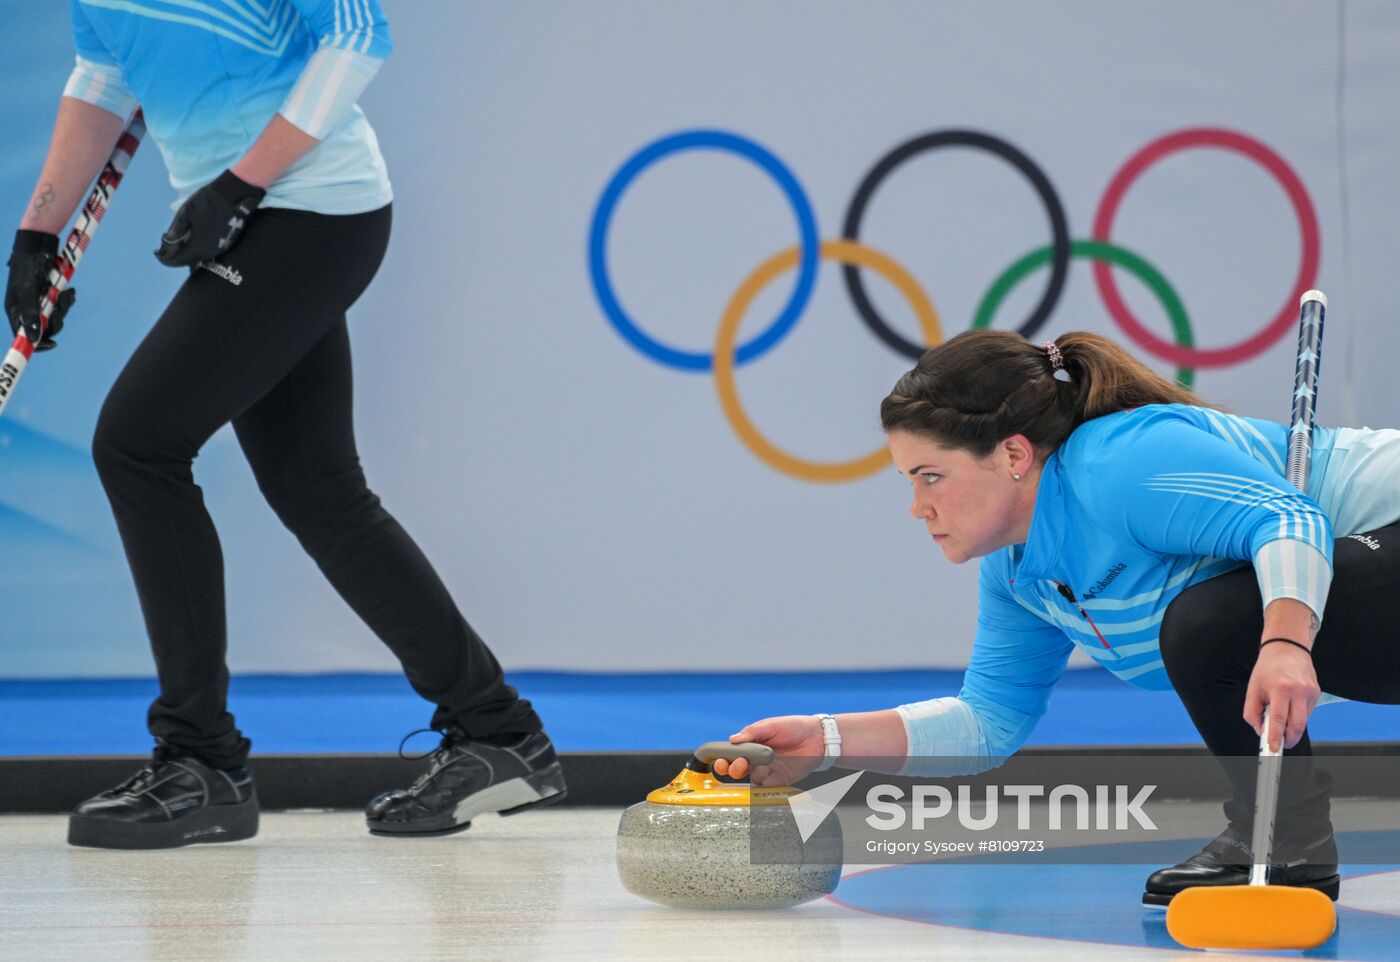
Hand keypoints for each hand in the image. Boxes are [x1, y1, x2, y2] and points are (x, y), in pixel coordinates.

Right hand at [5, 229, 73, 350]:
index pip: (24, 334)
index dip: (37, 343)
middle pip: (44, 327)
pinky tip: (69, 290)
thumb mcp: (29, 291)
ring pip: (56, 315)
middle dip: (56, 320)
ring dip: (64, 307)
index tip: (53, 345)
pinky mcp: (51, 292)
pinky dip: (67, 299)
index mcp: (16, 309)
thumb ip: (31, 315)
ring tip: (65, 293)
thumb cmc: (29, 265)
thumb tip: (33, 339)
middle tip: (60, 309)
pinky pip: (62, 303)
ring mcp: (40, 300)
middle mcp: (27, 306)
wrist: (40, 244)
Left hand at [154, 170, 264, 266]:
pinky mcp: (227, 243)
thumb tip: (165, 247)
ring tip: (180, 240)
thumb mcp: (185, 214)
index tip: (157, 251)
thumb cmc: (206, 201)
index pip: (177, 260)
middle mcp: (210, 251)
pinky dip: (199, 248)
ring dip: (188, 251)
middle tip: (167, 245)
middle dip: (176, 255)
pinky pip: (209, 251)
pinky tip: (195, 237)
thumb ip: (175, 232)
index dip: (165, 258)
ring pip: (199, 256)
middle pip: (188, 260)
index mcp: (198, 245)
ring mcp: (220, 248)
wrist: (233, 195)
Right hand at [713, 715, 825, 786]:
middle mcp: (756, 759)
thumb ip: (751, 732)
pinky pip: (768, 784)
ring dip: (753, 773)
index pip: (730, 755)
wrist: (817, 737)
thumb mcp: (770, 725)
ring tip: (762, 765)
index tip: (720, 761)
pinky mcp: (780, 779)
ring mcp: (767, 770)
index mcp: (750, 745)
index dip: (722, 759)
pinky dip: (766, 781)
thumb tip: (732, 739)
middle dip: (733, 769)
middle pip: (737, 770)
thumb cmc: (793, 727)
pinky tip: (769, 773)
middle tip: (739, 763)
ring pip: (752, 778)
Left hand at [1243, 640, 1320, 751]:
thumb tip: (1260, 731)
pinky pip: (1307, 712)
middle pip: (1298, 725)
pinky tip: (1290, 707)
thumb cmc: (1267, 669)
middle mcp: (1298, 690)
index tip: (1274, 749)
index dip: (1277, 737)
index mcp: (1280, 688)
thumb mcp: (1253, 688)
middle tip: (1280, 744)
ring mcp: (1310, 692)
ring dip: (1293, 727)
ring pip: (1304, 720)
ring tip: (1281, 720)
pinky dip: (1297, 715)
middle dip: (1289, 739)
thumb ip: (1252, 711)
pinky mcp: (1316, 692)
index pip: (1280, 719)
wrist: (1287, 647)